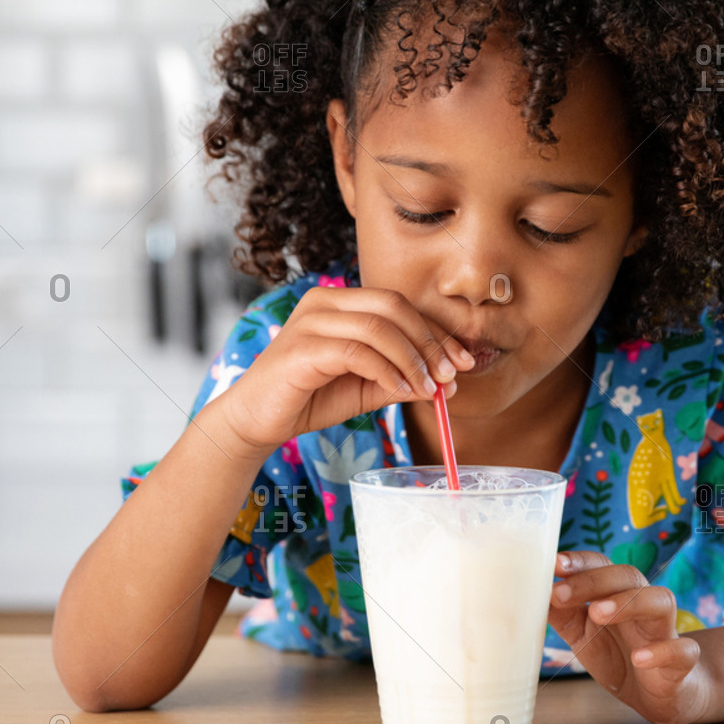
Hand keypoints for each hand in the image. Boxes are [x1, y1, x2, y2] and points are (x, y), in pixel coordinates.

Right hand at [213, 286, 474, 456]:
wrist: (259, 420)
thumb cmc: (311, 398)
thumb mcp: (367, 386)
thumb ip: (402, 377)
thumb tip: (447, 381)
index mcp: (341, 303)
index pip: (400, 305)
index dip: (436, 332)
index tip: (464, 361)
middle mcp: (324, 303)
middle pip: (393, 306)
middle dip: (430, 342)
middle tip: (452, 375)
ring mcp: (310, 322)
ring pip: (378, 326)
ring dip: (412, 359)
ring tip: (429, 389)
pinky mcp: (301, 348)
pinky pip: (357, 352)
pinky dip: (387, 371)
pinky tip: (401, 391)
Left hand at [548, 551, 713, 723]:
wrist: (660, 693)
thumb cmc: (619, 655)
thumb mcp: (582, 635)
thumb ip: (561, 614)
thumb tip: (532, 593)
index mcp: (617, 594)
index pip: (601, 565)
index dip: (579, 562)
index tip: (553, 564)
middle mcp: (642, 605)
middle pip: (628, 576)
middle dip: (594, 581)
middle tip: (561, 593)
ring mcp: (665, 631)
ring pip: (660, 601)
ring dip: (629, 603)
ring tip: (597, 613)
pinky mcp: (681, 662)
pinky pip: (682, 650)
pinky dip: (662, 651)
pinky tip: (639, 659)